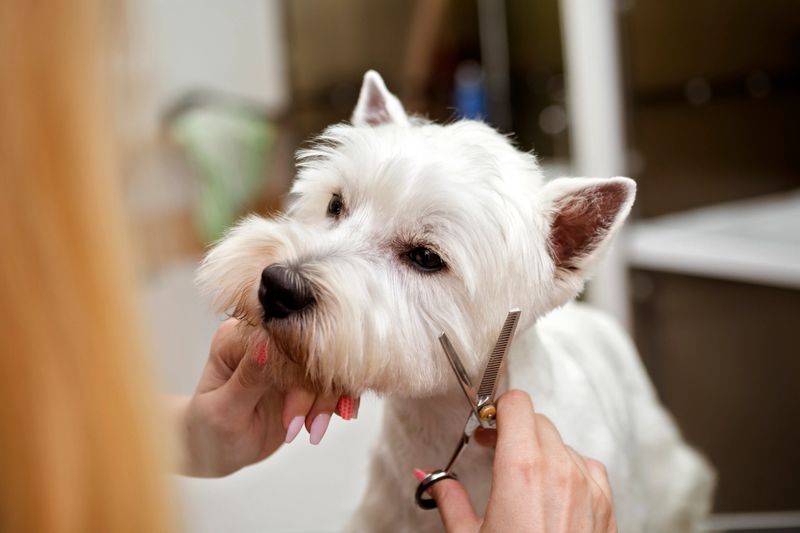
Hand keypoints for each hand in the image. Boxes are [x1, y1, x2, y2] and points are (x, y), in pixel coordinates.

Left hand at [172, 318, 357, 476]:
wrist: (214, 450)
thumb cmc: (209, 431)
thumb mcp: (224, 410)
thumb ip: (248, 378)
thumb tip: (269, 343)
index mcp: (237, 338)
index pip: (281, 336)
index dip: (298, 365)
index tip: (298, 403)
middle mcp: (265, 341)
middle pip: (310, 351)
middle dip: (314, 393)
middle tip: (299, 427)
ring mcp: (286, 359)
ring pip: (327, 368)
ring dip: (326, 402)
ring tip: (310, 431)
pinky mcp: (302, 377)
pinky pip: (332, 382)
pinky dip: (338, 402)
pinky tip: (331, 420)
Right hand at [419, 390, 615, 531]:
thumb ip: (448, 497)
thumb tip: (429, 476)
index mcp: (522, 470)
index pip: (516, 405)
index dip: (496, 408)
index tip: (485, 423)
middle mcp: (560, 471)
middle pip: (537, 420)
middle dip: (513, 428)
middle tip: (493, 447)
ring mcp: (588, 487)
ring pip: (562, 443)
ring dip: (540, 448)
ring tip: (521, 473)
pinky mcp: (606, 506)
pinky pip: (588, 467)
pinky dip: (569, 468)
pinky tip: (552, 489)